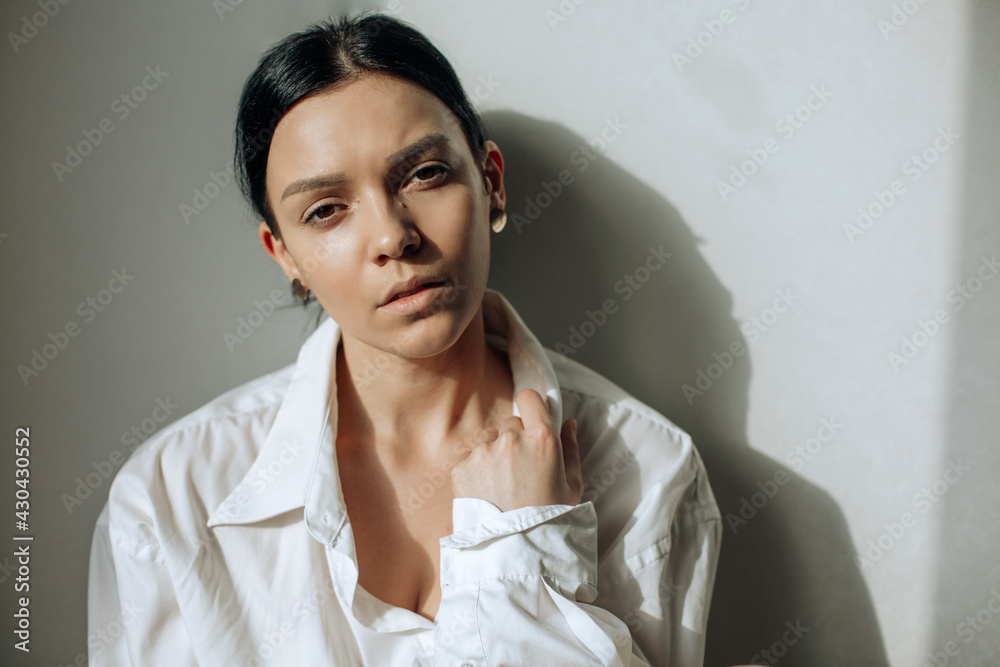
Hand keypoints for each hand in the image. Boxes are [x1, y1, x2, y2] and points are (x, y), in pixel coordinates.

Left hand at [450, 389, 583, 511]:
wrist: (515, 550)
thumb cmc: (550, 520)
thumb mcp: (572, 485)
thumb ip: (571, 447)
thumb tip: (569, 422)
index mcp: (542, 439)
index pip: (529, 398)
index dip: (531, 407)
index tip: (532, 420)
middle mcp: (511, 440)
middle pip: (510, 423)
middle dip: (516, 439)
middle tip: (521, 470)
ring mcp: (484, 453)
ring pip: (489, 440)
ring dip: (494, 455)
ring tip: (503, 486)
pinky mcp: (462, 467)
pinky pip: (471, 458)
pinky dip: (477, 471)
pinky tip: (488, 493)